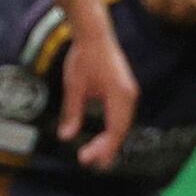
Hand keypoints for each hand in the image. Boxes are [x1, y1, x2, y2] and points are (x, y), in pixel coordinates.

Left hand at [58, 8, 141, 168]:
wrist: (95, 33)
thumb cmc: (83, 57)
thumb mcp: (74, 87)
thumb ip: (72, 113)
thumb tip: (66, 137)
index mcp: (119, 96)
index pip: (114, 131)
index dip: (102, 148)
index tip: (85, 158)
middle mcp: (129, 96)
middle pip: (121, 130)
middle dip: (107, 149)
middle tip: (89, 162)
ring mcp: (129, 93)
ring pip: (123, 124)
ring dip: (110, 140)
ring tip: (96, 155)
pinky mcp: (125, 90)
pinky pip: (121, 116)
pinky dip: (113, 129)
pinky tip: (103, 137)